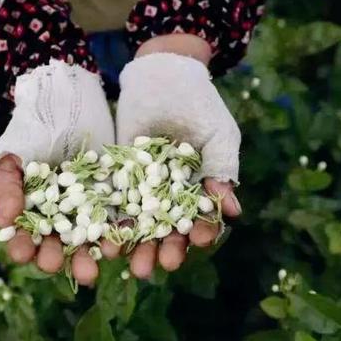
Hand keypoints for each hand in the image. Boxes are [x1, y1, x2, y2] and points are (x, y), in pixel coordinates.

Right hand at [0, 60, 114, 285]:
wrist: (68, 102)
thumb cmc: (32, 128)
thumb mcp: (12, 154)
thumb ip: (4, 185)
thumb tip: (6, 220)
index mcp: (29, 213)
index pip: (23, 237)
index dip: (23, 246)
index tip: (24, 250)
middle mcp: (58, 219)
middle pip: (57, 247)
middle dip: (60, 260)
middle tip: (56, 264)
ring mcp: (86, 210)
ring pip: (87, 241)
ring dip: (91, 255)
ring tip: (96, 264)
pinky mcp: (112, 199)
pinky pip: (116, 220)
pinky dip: (120, 232)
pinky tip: (121, 241)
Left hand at [115, 40, 241, 277]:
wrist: (162, 74)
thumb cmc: (199, 103)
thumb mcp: (218, 135)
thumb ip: (222, 170)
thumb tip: (233, 213)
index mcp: (198, 189)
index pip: (199, 218)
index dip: (199, 231)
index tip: (197, 241)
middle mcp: (169, 194)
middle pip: (167, 229)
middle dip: (165, 249)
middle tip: (161, 266)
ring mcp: (142, 187)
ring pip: (140, 224)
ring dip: (138, 246)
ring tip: (133, 267)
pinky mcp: (117, 176)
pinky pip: (114, 203)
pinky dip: (111, 222)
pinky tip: (107, 241)